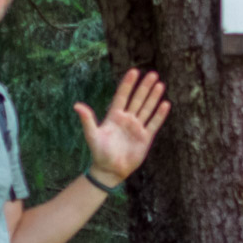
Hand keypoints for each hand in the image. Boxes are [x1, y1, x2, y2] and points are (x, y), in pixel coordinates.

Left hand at [75, 69, 168, 186]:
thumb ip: (87, 120)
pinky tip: (165, 104)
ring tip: (160, 84)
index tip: (134, 71)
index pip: (122, 96)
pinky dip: (159, 114)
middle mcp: (127, 119)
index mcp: (114, 116)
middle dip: (145, 87)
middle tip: (153, 74)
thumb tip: (77, 105)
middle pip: (137, 99)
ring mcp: (137, 128)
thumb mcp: (92, 135)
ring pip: (147, 109)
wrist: (110, 170)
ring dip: (153, 97)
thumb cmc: (99, 153)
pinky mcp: (145, 138)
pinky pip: (154, 123)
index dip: (128, 84)